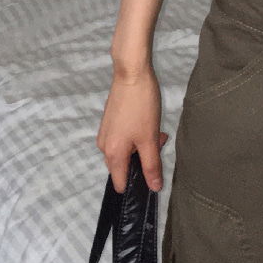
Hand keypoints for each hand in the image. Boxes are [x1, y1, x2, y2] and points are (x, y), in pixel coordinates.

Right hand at [96, 63, 162, 194]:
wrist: (131, 74)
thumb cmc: (141, 107)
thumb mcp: (149, 139)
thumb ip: (151, 166)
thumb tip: (154, 188)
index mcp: (113, 154)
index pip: (120, 183)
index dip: (135, 186)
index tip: (151, 178)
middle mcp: (104, 147)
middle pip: (124, 167)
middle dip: (142, 161)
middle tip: (158, 143)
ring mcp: (106, 134)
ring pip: (126, 151)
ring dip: (142, 147)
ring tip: (156, 131)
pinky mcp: (110, 123)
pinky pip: (124, 140)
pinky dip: (137, 137)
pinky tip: (148, 124)